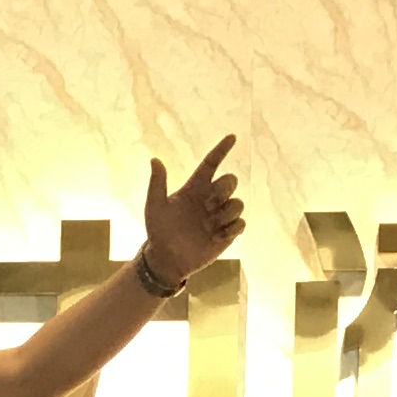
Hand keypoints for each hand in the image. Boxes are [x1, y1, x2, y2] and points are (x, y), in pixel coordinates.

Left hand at [138, 135, 245, 285]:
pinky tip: (217, 236)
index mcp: (195, 187)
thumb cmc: (159, 230)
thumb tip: (155, 159)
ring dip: (226, 212)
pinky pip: (241, 223)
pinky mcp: (227, 233)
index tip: (232, 137)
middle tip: (208, 206)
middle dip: (223, 190)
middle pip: (230, 180)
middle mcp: (210, 198)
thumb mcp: (155, 206)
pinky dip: (232, 228)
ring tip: (210, 225)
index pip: (211, 163)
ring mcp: (220, 216)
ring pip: (238, 203)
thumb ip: (157, 183)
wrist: (166, 258)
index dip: (221, 150)